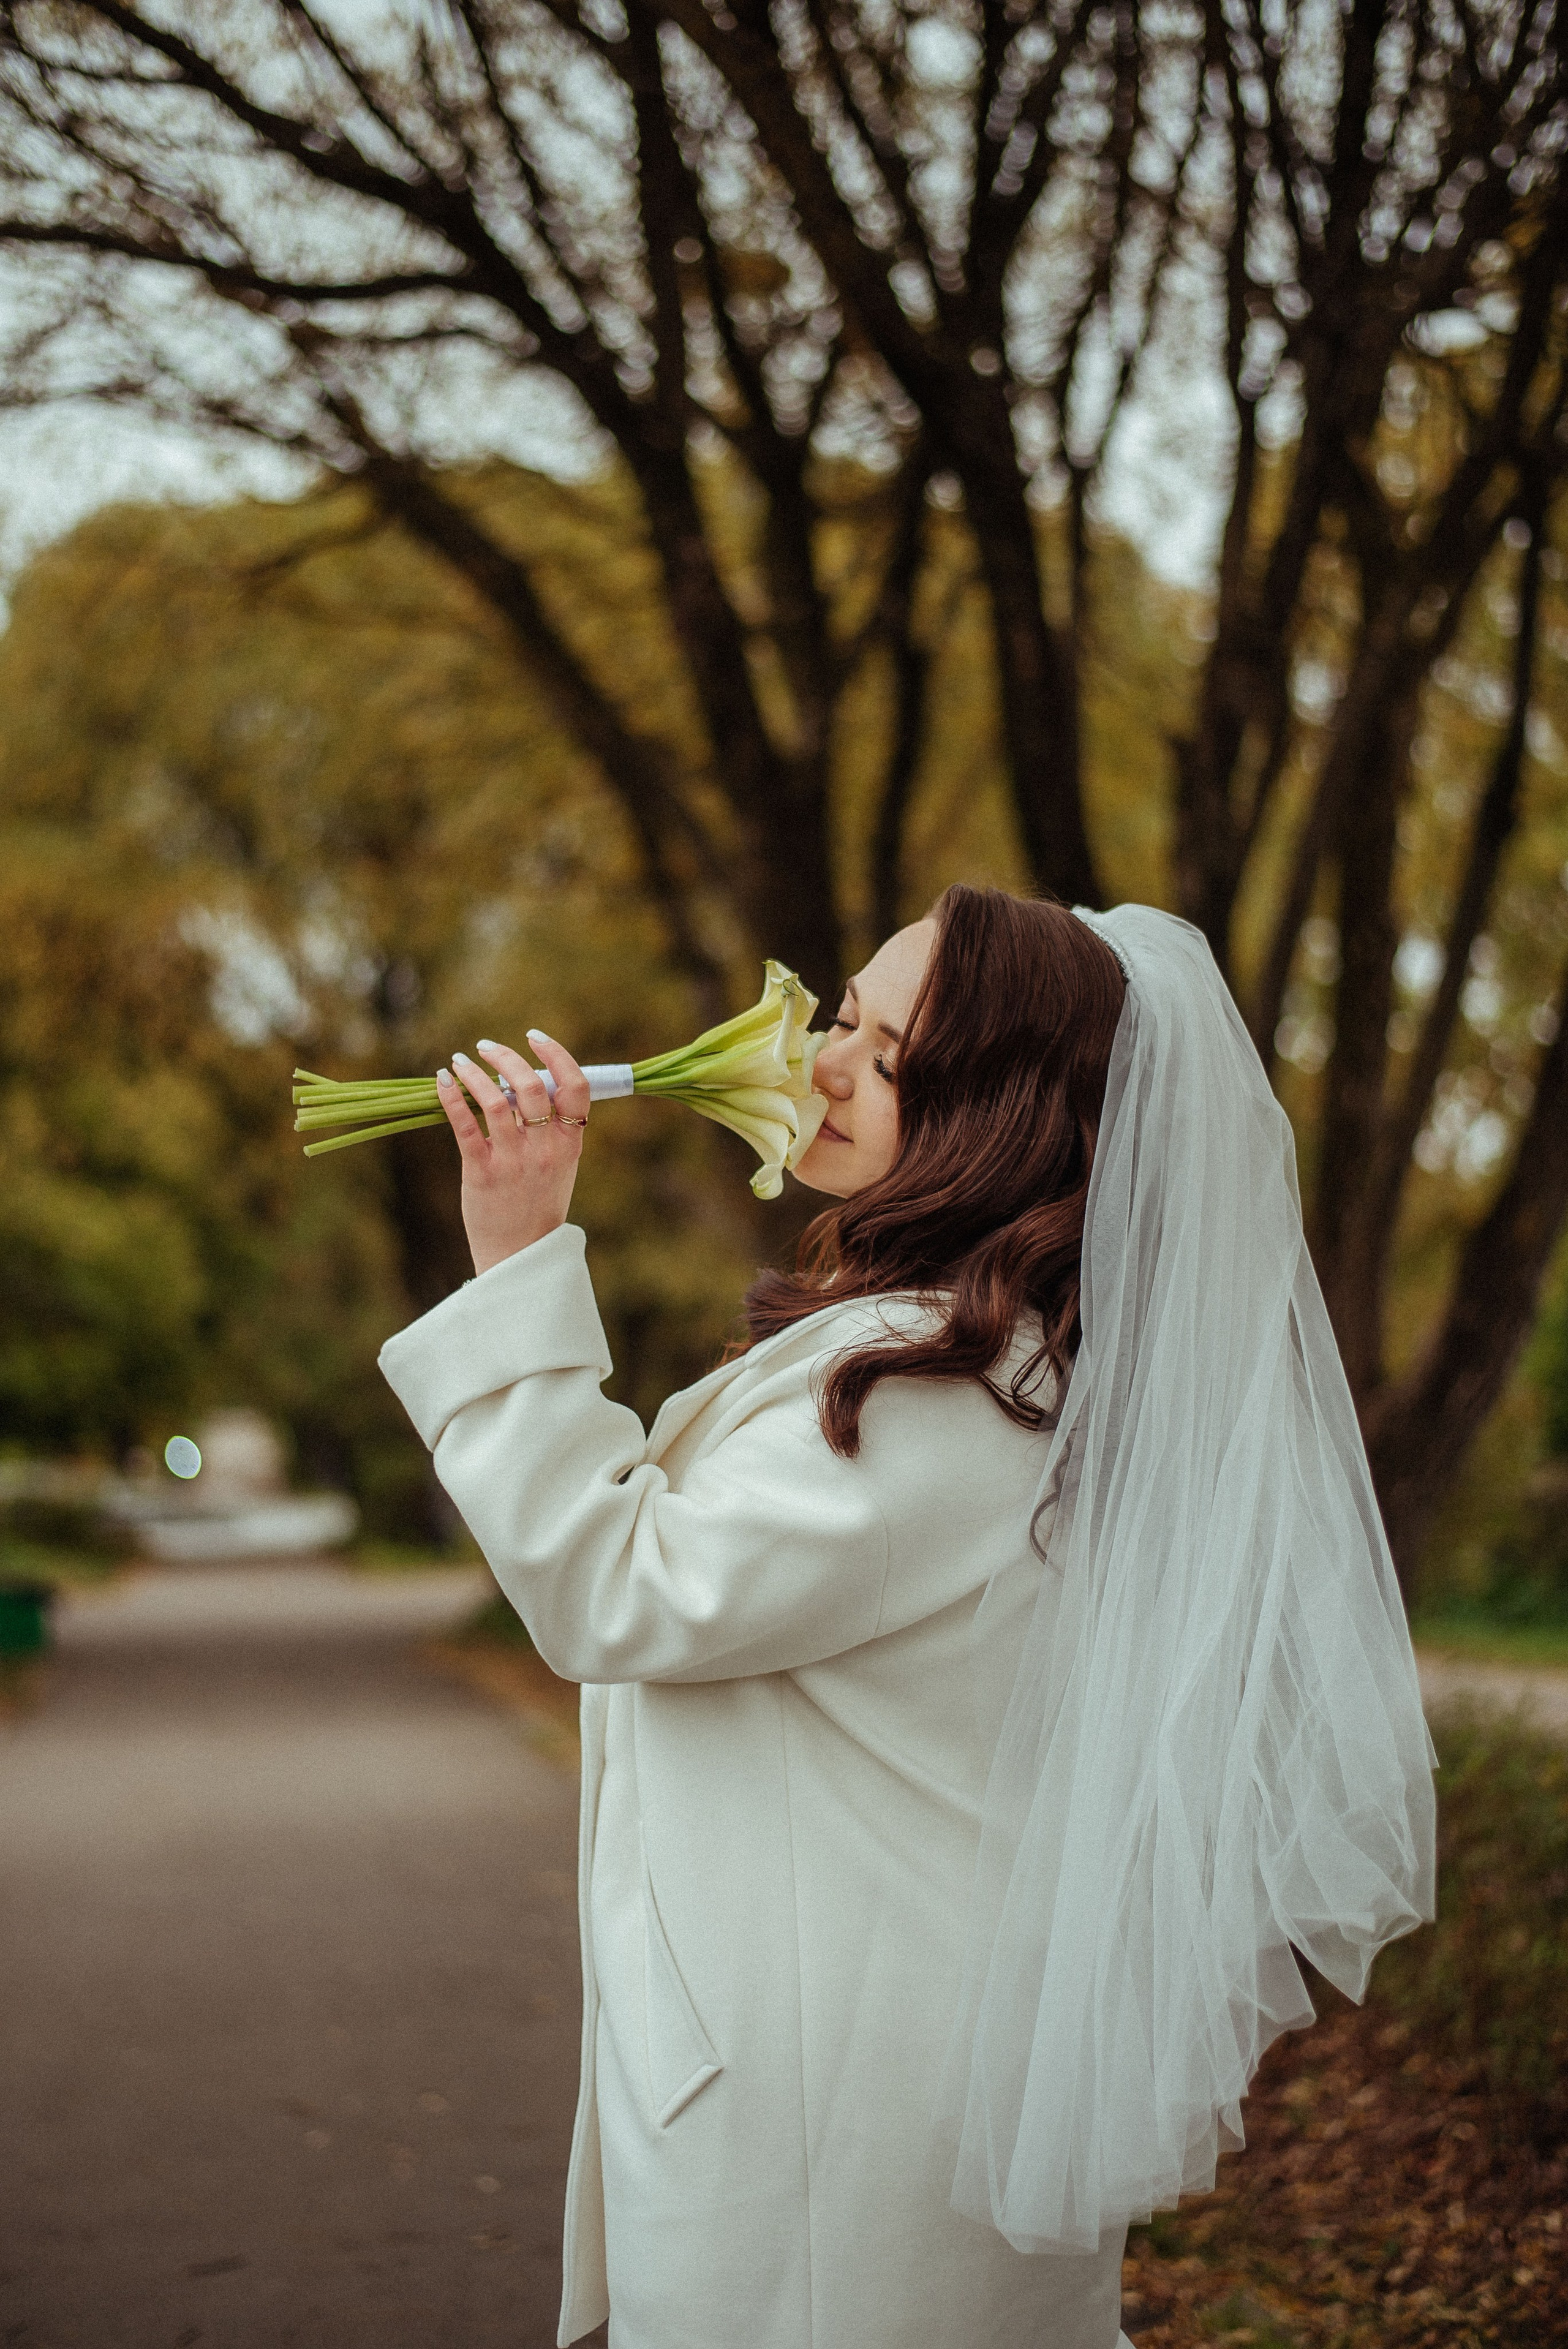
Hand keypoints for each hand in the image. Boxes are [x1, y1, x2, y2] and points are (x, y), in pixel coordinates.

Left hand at [437, 1032, 589, 1275]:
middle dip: (506, 1057)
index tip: (534, 1037)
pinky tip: (441, 1081)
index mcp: (570, 1144)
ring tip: (459, 1061)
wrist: (519, 1256)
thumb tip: (524, 1081)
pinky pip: (465, 1125)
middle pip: (532, 1085)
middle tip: (486, 1047)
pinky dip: (452, 1097)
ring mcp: (513, 1160)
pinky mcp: (481, 1172)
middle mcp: (545, 1149)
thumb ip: (550, 1129)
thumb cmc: (537, 1207)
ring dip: (474, 1072)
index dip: (556, 1055)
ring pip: (496, 1100)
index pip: (574, 1086)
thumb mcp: (559, 1167)